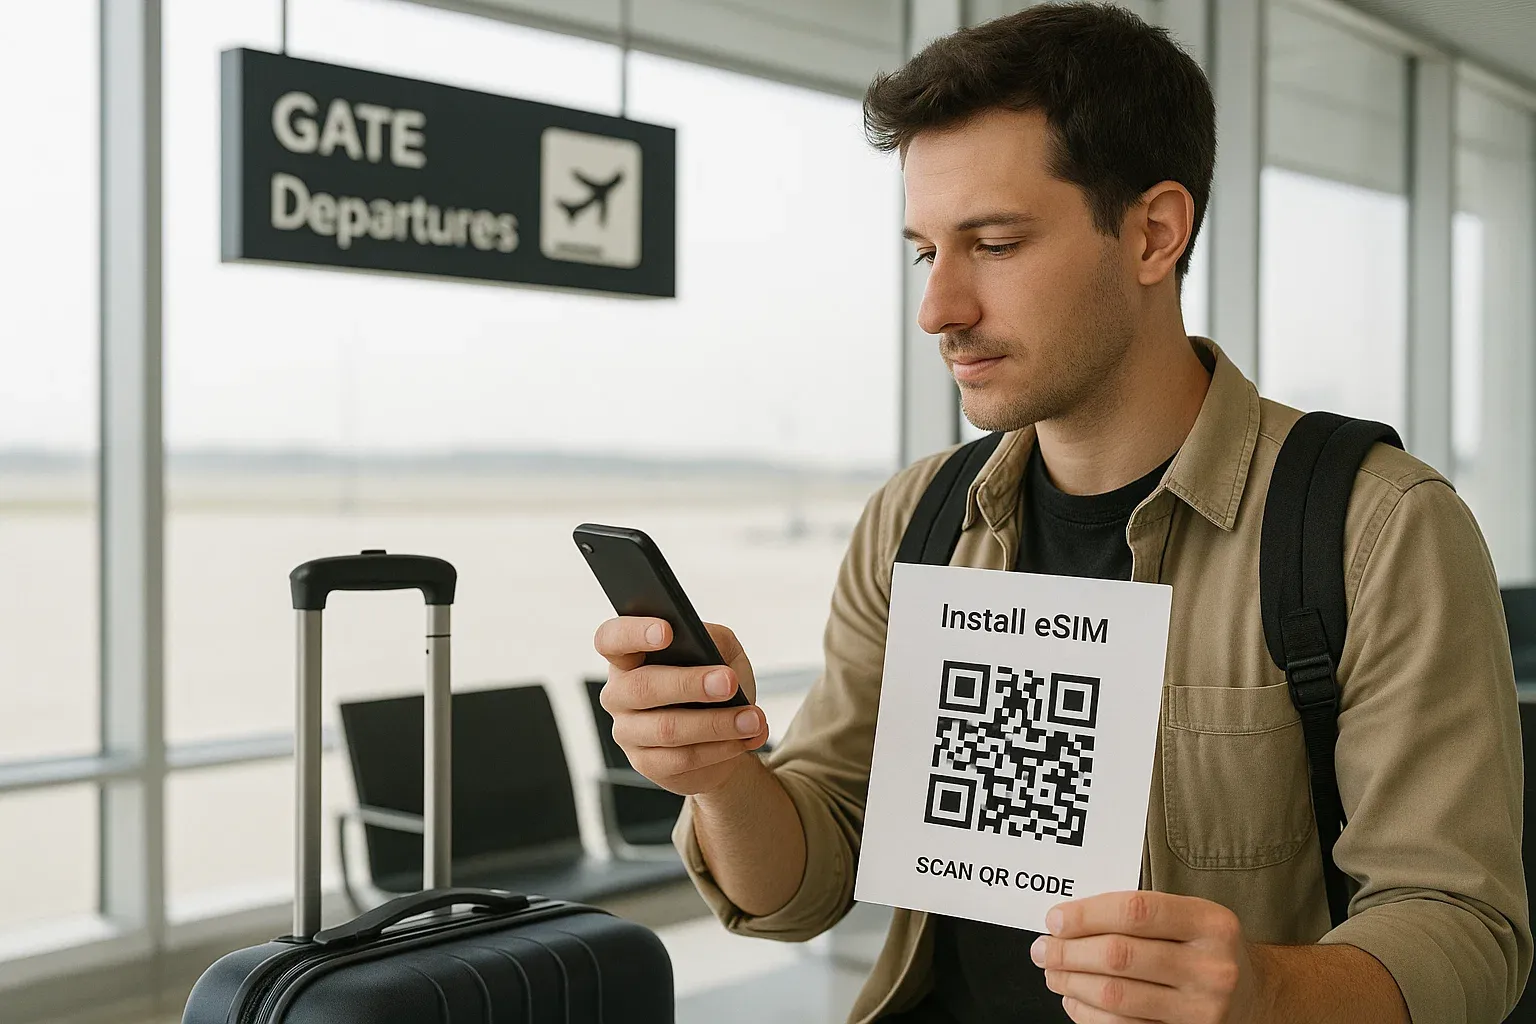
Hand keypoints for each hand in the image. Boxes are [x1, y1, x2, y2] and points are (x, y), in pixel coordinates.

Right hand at [593, 617, 769, 795]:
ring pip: (667, 729)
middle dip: (689, 684)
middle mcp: (619, 693)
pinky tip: (743, 739)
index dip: (634, 633)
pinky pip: (682, 758)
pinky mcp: (646, 764)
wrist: (724, 735)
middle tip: (728, 682)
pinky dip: (719, 748)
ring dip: (717, 723)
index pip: (611, 638)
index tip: (667, 632)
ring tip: (752, 719)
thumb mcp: (721, 652)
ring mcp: (627, 732)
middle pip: (642, 687)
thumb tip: (709, 644)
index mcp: (628, 656)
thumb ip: (714, 639)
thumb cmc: (715, 683)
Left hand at [1031, 891, 1265, 1023]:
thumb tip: (1067, 922)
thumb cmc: (1208, 949)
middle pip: (1120, 956)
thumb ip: (1140, 914)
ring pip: (1117, 996)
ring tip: (1053, 972)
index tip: (1054, 919)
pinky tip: (1074, 1000)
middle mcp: (1212, 968)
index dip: (1086, 915)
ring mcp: (1202, 1010)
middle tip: (1043, 949)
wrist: (1257, 996)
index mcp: (1211, 924)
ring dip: (1072, 983)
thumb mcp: (1192, 917)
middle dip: (1068, 952)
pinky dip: (1088, 1014)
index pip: (1135, 911)